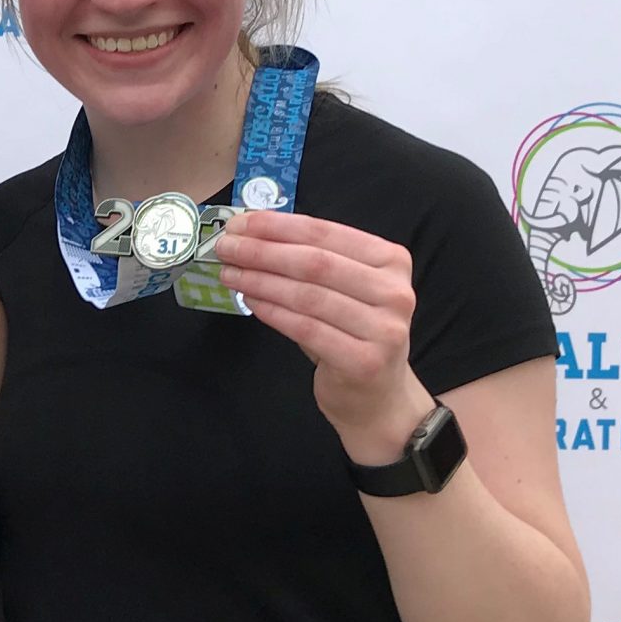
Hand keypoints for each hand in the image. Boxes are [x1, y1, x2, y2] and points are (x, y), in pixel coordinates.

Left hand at [208, 212, 435, 464]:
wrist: (378, 398)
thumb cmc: (352, 335)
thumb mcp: (342, 290)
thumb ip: (310, 261)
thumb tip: (250, 234)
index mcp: (392, 261)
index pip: (326, 233)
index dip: (278, 226)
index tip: (240, 222)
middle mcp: (395, 292)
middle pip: (316, 263)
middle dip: (263, 251)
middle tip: (226, 247)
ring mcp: (384, 329)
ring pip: (308, 295)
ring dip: (261, 281)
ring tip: (230, 273)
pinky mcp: (364, 361)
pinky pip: (306, 329)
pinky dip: (273, 312)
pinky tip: (250, 301)